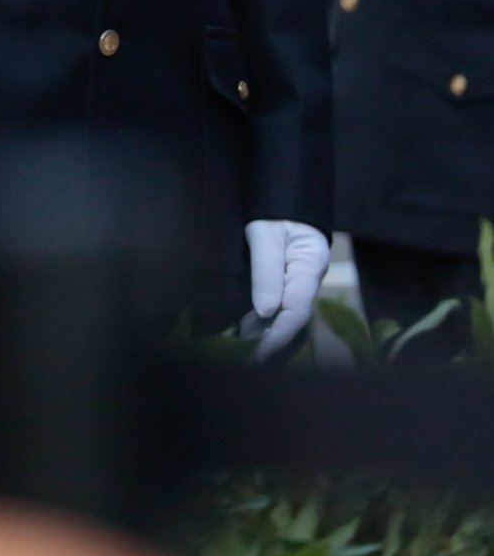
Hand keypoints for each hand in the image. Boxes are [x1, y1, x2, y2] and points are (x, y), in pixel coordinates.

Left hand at [244, 220, 330, 359]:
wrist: (283, 193)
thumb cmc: (275, 211)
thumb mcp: (266, 236)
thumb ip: (267, 271)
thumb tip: (266, 312)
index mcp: (309, 268)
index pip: (296, 311)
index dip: (278, 336)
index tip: (259, 353)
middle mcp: (306, 278)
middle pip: (292, 317)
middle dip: (272, 340)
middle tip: (249, 361)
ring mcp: (297, 278)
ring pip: (284, 313)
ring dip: (266, 332)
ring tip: (245, 352)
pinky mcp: (285, 277)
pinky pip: (277, 303)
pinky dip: (263, 319)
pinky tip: (248, 330)